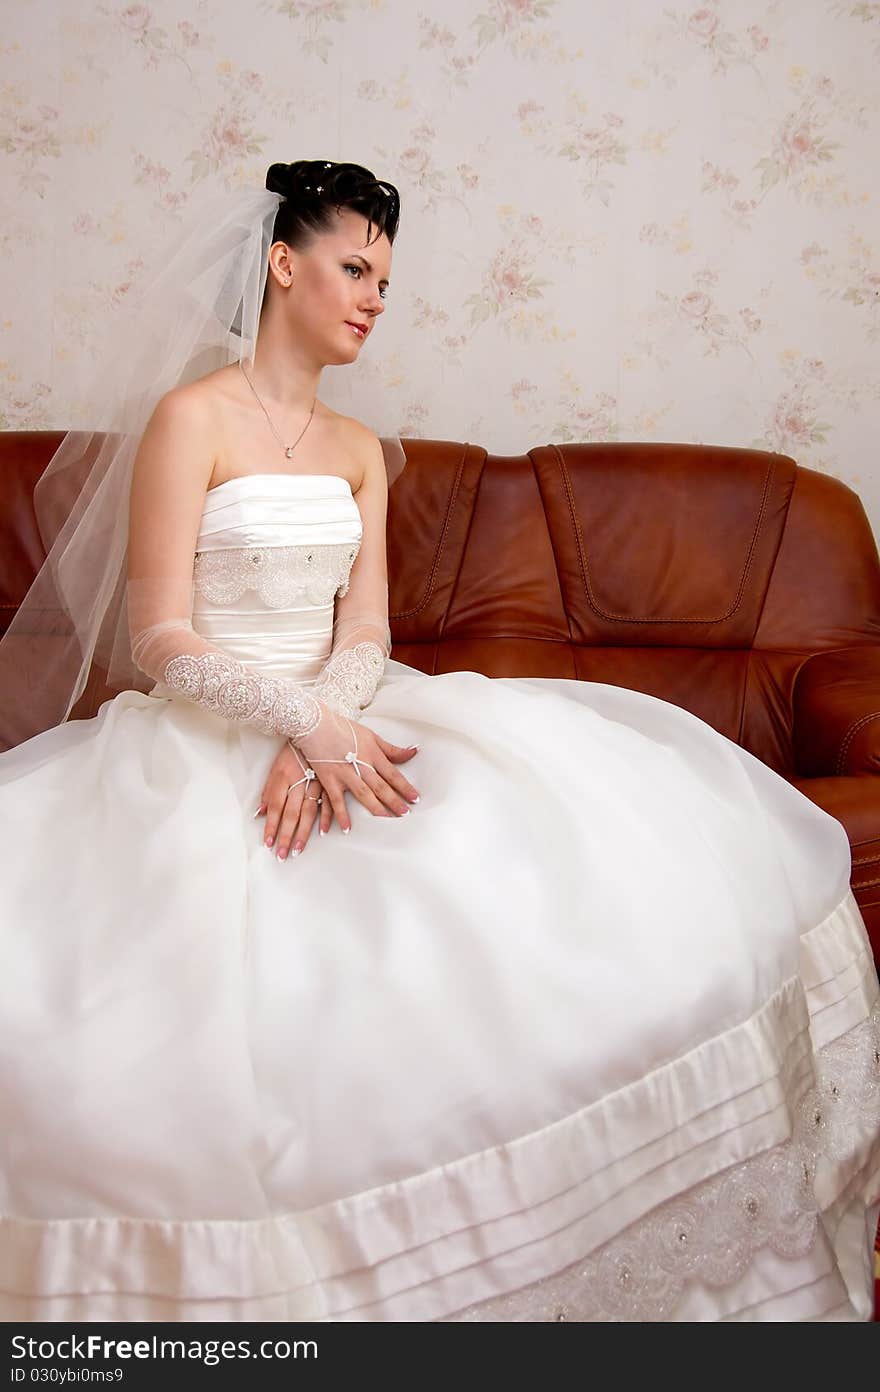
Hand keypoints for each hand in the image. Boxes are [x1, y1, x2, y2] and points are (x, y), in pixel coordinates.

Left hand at [255, 740, 332, 860]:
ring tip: (298, 850)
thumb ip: (269, 791)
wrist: (315, 728)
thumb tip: (261, 813)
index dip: (272, 826)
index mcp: (283, 777)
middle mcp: (299, 781)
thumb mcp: (277, 767)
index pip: (276, 807)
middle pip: (291, 813)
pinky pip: (330, 802)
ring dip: (303, 833)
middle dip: (286, 836)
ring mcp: (316, 782)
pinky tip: (324, 832)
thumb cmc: (293, 751)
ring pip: (308, 812)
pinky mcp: (331, 781)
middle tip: (282, 855)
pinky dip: (327, 818)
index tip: (269, 844)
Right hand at [295, 706, 419, 833]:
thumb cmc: (344, 729)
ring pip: (364, 794)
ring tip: (387, 821)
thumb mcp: (371, 736)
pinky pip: (336, 801)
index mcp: (372, 754)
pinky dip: (342, 815)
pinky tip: (347, 828)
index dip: (405, 787)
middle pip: (381, 786)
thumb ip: (391, 749)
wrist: (315, 724)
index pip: (393, 774)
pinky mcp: (329, 780)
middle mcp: (361, 764)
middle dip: (394, 801)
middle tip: (405, 814)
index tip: (415, 798)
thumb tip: (413, 751)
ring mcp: (344, 773)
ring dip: (376, 809)